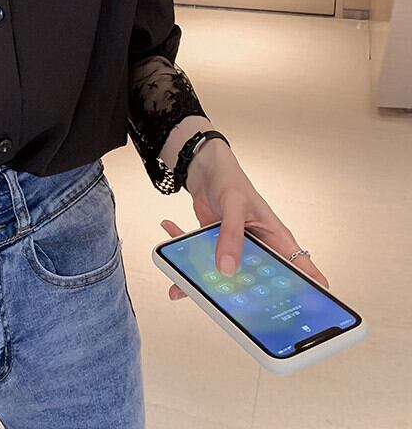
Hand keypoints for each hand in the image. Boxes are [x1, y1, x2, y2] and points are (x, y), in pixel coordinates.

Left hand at [160, 140, 329, 300]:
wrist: (205, 169)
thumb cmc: (230, 180)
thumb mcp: (235, 205)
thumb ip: (231, 235)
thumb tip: (227, 268)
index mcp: (275, 238)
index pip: (300, 268)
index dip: (308, 290)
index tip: (310, 313)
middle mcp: (258, 248)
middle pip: (259, 280)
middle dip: (246, 297)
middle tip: (232, 311)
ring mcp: (235, 249)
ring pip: (225, 274)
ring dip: (204, 281)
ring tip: (182, 286)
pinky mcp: (214, 246)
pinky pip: (201, 259)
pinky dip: (183, 257)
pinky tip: (170, 248)